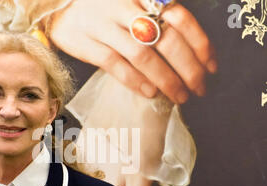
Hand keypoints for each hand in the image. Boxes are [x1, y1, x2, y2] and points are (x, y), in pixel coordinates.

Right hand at [48, 0, 216, 103]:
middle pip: (165, 39)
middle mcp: (124, 5)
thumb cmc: (101, 6)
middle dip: (188, 68)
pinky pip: (114, 64)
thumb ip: (155, 18)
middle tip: (199, 88)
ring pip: (142, 54)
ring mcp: (103, 24)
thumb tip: (187, 50)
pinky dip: (134, 80)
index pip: (180, 18)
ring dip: (165, 79)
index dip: (200, 44)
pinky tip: (150, 93)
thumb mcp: (131, 3)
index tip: (211, 67)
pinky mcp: (84, 41)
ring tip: (179, 96)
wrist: (55, 3)